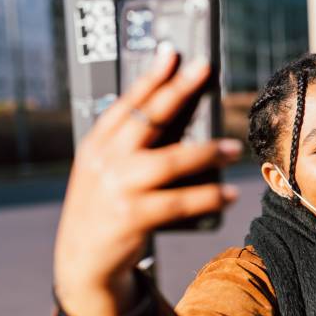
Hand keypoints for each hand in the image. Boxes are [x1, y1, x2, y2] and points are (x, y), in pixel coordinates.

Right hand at [54, 51, 241, 315]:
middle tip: (204, 71)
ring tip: (233, 148)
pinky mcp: (133, 217)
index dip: (151, 78)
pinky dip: (208, 197)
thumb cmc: (103, 208)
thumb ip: (131, 149)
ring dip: (206, 152)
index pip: (126, 103)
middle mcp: (104, 161)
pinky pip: (179, 202)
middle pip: (147, 119)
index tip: (173, 55)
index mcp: (97, 145)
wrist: (82, 260)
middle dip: (178, 91)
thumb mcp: (106, 173)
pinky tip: (229, 194)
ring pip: (169, 161)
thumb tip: (181, 126)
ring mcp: (117, 188)